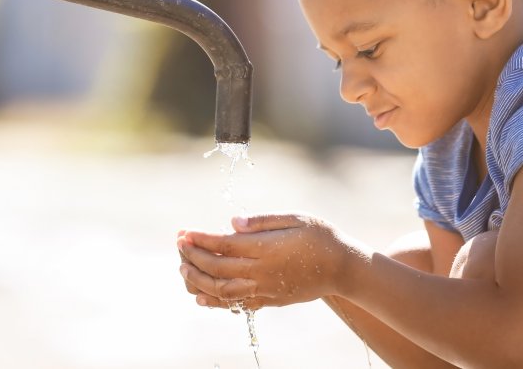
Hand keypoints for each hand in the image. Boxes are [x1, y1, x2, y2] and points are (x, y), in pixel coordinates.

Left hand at [177, 213, 351, 309]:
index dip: (200, 239)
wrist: (343, 268)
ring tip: (182, 268)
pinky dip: (215, 302)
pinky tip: (200, 297)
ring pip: (221, 290)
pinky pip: (236, 304)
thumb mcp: (295, 218)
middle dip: (193, 256)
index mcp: (266, 248)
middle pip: (217, 268)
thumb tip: (232, 222)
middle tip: (179, 245)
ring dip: (198, 279)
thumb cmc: (320, 237)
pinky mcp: (269, 300)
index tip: (183, 232)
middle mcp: (261, 271)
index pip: (223, 244)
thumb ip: (262, 221)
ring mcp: (264, 289)